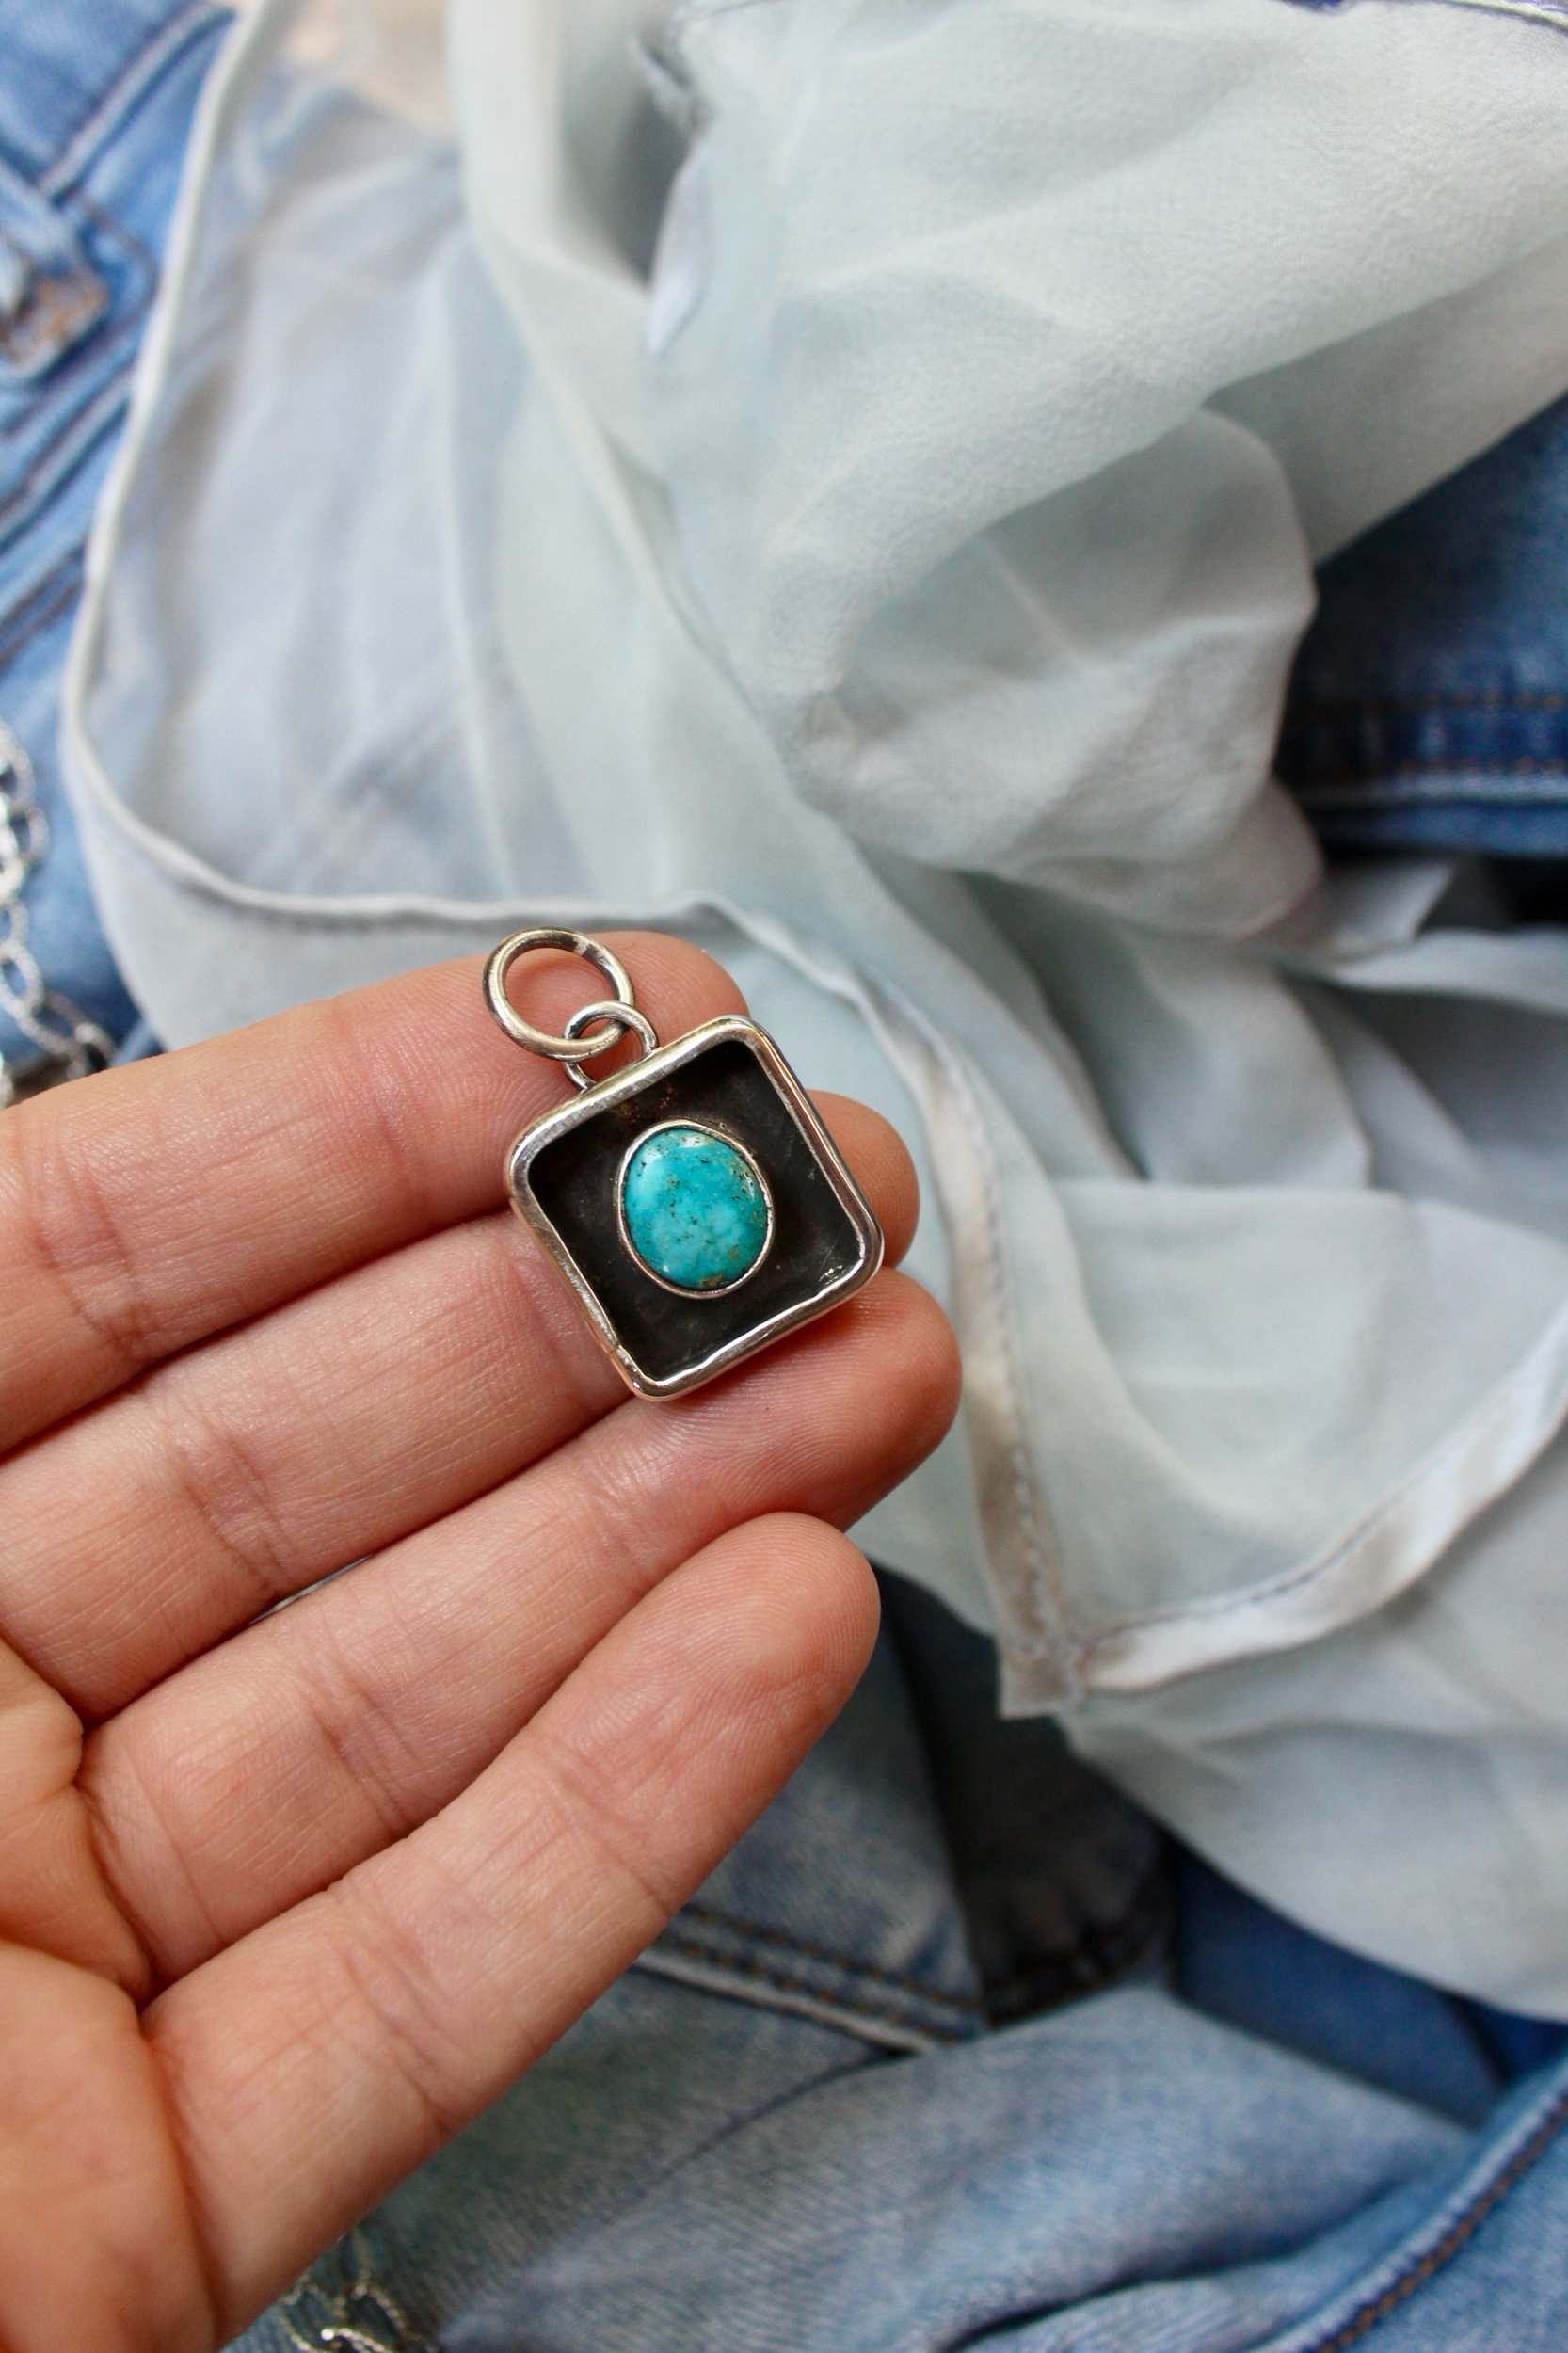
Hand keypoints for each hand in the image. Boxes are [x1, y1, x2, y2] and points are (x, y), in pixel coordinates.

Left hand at [0, 940, 957, 2352]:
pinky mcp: (147, 2214)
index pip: (98, 1262)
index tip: (609, 1024)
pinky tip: (785, 1631)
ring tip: (881, 1380)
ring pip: (395, 1706)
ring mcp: (39, 1972)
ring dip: (658, 1537)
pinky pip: (405, 1984)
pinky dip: (609, 1813)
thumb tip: (18, 1091)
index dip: (355, 1126)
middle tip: (835, 1207)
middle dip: (583, 1318)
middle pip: (302, 1470)